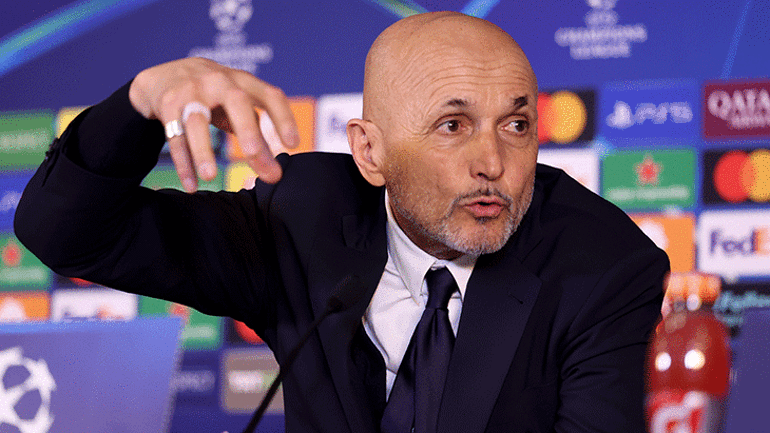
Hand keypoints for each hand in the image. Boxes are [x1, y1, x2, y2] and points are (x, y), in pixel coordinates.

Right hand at [128, 57, 298, 190]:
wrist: (165, 76)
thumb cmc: (213, 96)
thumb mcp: (238, 110)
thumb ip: (258, 140)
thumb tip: (274, 175)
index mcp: (244, 82)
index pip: (270, 95)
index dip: (284, 118)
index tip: (293, 144)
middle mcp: (219, 81)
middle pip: (235, 101)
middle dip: (246, 128)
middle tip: (254, 155)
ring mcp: (191, 90)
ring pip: (196, 121)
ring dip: (203, 150)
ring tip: (210, 177)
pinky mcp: (167, 103)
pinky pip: (175, 136)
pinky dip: (183, 163)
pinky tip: (191, 184)